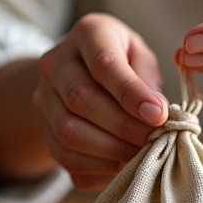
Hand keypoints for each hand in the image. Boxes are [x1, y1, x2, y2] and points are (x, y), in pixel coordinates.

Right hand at [33, 13, 167, 189]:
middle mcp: (56, 62)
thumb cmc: (123, 59)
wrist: (79, 69)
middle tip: (154, 139)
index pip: (104, 64)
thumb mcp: (140, 54)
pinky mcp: (42, 128)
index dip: (132, 94)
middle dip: (123, 126)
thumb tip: (158, 113)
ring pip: (68, 132)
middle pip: (82, 100)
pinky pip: (64, 157)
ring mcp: (43, 96)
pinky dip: (96, 168)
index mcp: (88, 34)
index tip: (159, 115)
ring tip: (140, 155)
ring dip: (110, 150)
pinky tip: (121, 166)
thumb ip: (148, 79)